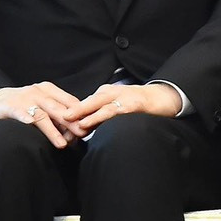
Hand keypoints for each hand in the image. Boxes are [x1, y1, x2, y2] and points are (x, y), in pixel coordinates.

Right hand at [0, 82, 86, 148]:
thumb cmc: (24, 105)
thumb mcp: (42, 106)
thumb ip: (58, 116)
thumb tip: (77, 132)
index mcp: (50, 90)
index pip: (70, 102)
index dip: (81, 115)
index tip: (91, 127)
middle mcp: (39, 92)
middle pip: (59, 109)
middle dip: (72, 122)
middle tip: (83, 134)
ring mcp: (24, 99)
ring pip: (42, 115)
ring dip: (53, 130)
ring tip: (62, 144)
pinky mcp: (10, 106)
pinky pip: (19, 113)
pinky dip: (26, 118)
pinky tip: (31, 125)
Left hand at [62, 83, 182, 134]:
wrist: (165, 98)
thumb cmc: (140, 104)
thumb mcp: (118, 106)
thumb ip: (102, 113)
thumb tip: (83, 127)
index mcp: (106, 92)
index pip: (84, 103)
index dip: (71, 113)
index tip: (56, 123)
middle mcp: (112, 92)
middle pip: (87, 101)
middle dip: (72, 111)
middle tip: (55, 119)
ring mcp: (123, 97)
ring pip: (98, 104)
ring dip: (83, 114)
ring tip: (70, 123)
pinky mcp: (133, 104)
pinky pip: (113, 111)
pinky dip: (99, 116)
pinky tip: (90, 123)